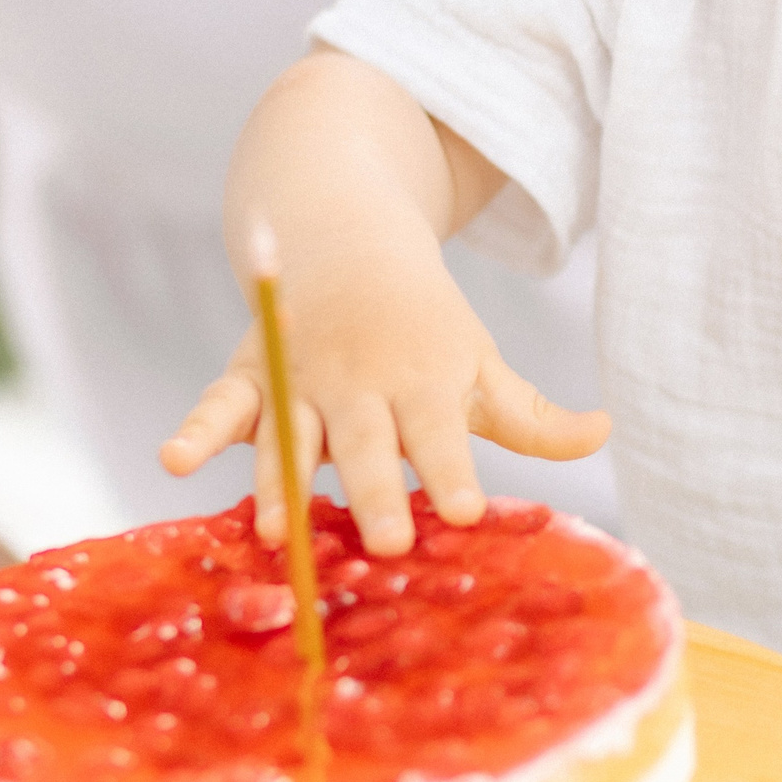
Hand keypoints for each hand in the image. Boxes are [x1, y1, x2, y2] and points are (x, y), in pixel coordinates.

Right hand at [159, 241, 608, 556]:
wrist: (350, 238)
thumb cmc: (428, 329)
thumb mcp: (483, 365)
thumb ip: (535, 416)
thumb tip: (607, 433)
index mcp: (426, 384)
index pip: (444, 436)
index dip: (454, 473)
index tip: (467, 513)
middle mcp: (362, 386)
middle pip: (370, 445)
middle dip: (375, 491)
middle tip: (386, 544)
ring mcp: (301, 380)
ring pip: (292, 435)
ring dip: (282, 480)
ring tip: (277, 532)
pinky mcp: (248, 376)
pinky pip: (218, 404)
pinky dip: (196, 429)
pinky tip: (174, 462)